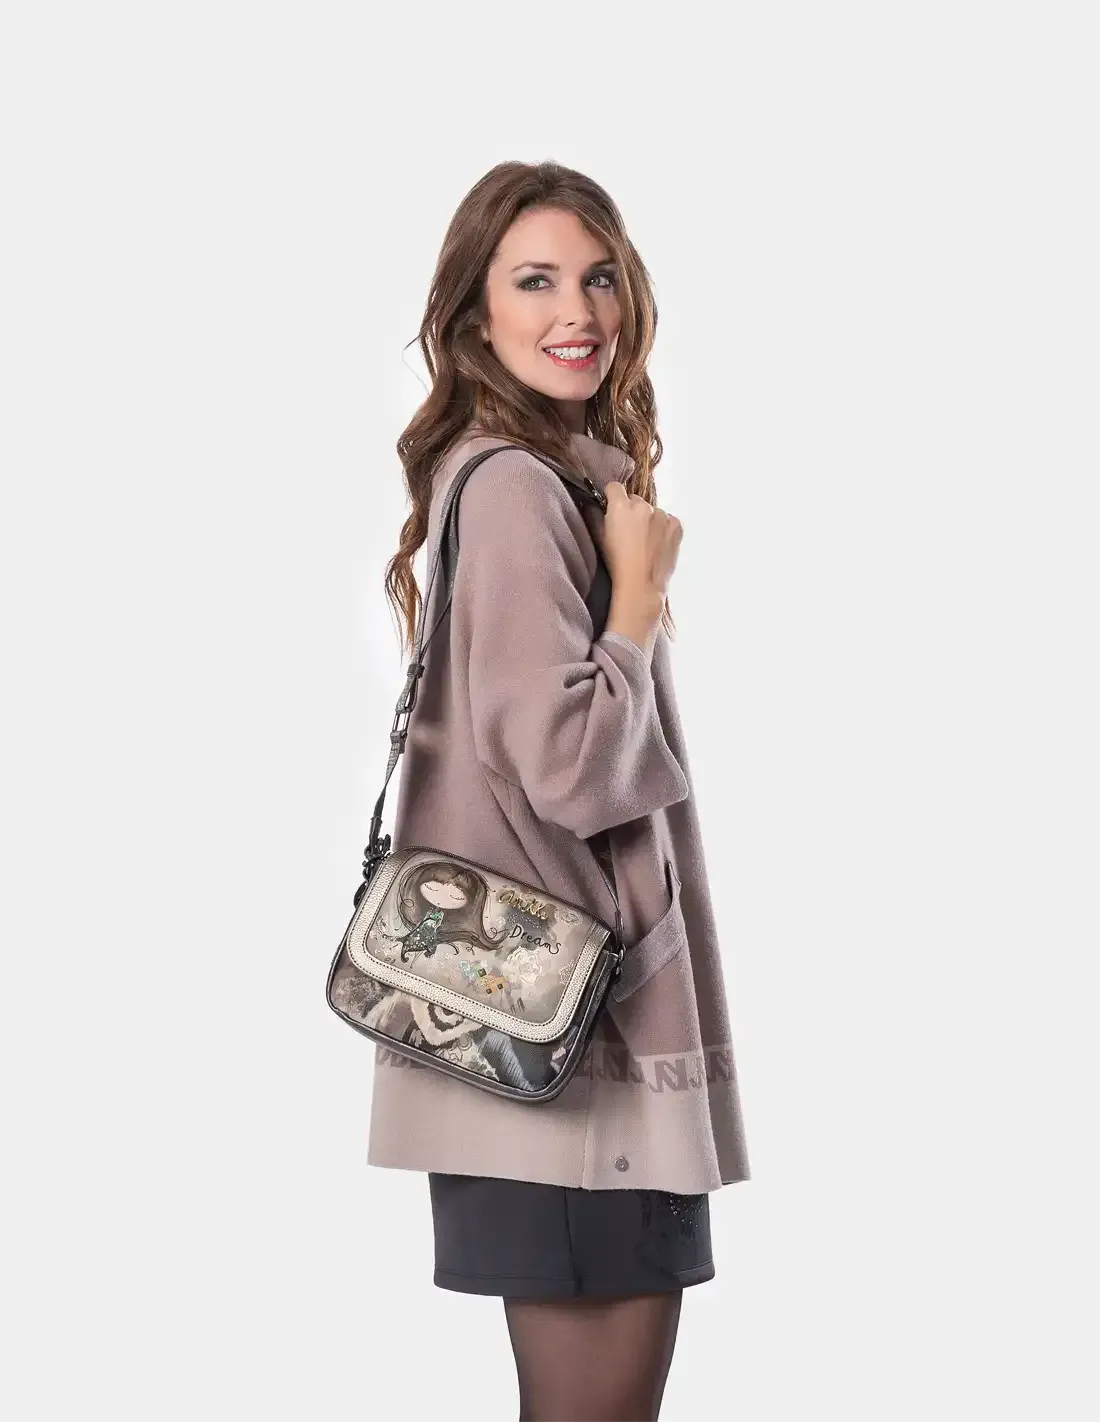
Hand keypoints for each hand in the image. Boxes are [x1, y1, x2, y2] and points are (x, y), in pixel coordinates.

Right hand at [583, 483, 681, 647]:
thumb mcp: (598, 538)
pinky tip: (657, 545)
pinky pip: (667, 521)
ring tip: (644, 543)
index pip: (614, 487)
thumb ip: (592, 515)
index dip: (611, 498)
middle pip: (634, 500)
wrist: (641, 585)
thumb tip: (590, 503)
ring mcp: (662, 515)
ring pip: (652, 511)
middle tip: (628, 532)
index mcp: (621, 506)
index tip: (611, 509)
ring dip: (648, 521)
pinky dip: (663, 529)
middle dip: (631, 511)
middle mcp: (643, 506)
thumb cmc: (616, 564)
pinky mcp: (676, 525)